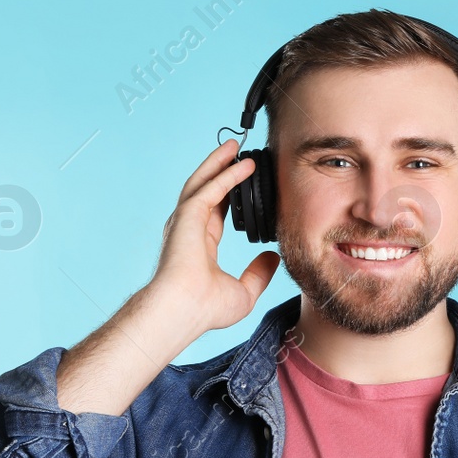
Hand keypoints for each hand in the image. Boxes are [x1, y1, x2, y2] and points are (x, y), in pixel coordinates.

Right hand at [149, 138, 281, 332]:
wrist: (184, 310)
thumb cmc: (206, 308)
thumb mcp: (244, 291)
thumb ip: (258, 273)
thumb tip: (272, 258)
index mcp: (199, 246)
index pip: (215, 212)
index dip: (228, 195)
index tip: (242, 182)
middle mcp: (189, 230)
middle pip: (206, 190)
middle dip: (220, 169)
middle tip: (236, 152)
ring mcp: (185, 221)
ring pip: (203, 182)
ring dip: (219, 162)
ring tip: (235, 146)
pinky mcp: (189, 215)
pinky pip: (212, 188)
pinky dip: (227, 174)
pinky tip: (244, 165)